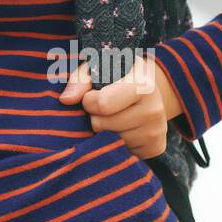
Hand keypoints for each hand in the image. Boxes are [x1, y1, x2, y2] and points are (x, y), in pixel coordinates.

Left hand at [58, 54, 181, 159]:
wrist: (148, 92)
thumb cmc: (117, 77)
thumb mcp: (98, 69)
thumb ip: (79, 80)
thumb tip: (65, 100)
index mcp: (142, 84)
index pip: (102, 104)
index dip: (88, 101)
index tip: (91, 96)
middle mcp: (154, 109)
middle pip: (102, 125)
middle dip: (95, 117)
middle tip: (103, 109)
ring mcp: (156, 132)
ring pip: (110, 141)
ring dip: (104, 132)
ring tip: (113, 118)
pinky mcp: (155, 149)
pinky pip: (121, 153)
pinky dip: (115, 143)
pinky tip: (122, 130)